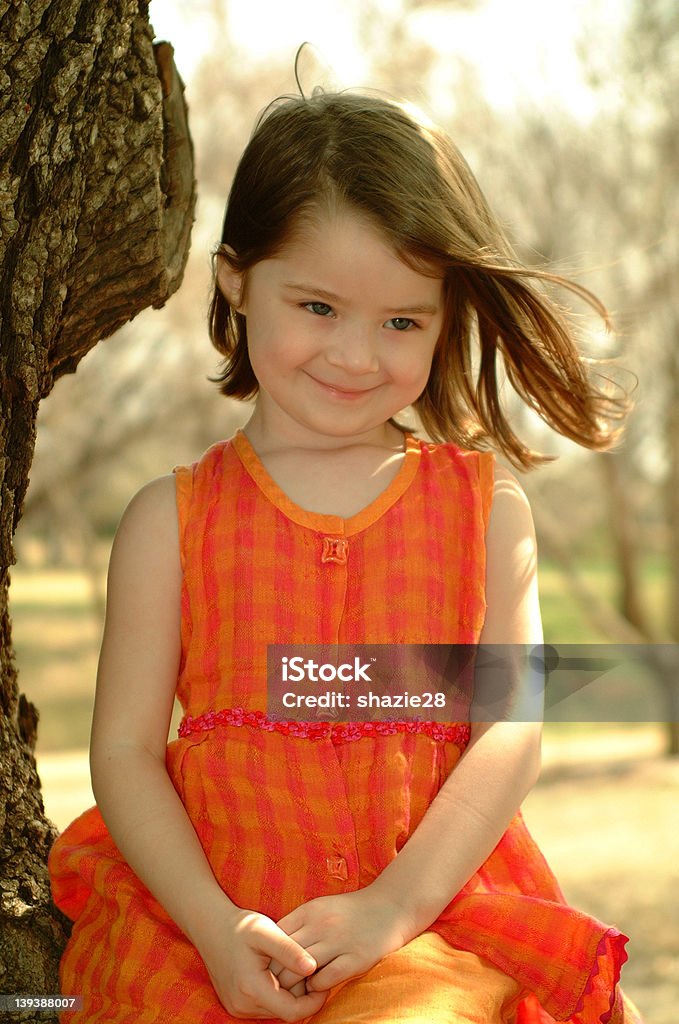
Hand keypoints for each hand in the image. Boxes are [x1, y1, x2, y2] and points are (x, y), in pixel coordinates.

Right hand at [197, 906, 327, 1019]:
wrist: (209, 926)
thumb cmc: (239, 926)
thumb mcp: (266, 931)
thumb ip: (290, 951)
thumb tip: (314, 967)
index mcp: (251, 989)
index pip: (292, 1012)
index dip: (313, 1000)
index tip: (323, 980)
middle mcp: (242, 1005)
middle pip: (285, 1012)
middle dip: (301, 994)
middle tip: (308, 966)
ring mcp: (237, 1006)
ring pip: (275, 1010)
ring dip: (288, 993)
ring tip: (291, 965)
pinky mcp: (236, 1003)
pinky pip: (264, 1005)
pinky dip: (276, 992)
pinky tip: (276, 970)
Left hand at [274, 888, 411, 993]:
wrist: (392, 906)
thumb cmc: (352, 911)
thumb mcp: (321, 908)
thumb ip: (299, 924)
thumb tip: (273, 948)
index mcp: (310, 911)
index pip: (275, 937)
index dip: (269, 956)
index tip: (270, 968)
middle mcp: (321, 925)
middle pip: (284, 956)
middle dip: (278, 975)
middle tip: (279, 986)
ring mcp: (339, 941)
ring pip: (301, 971)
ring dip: (296, 986)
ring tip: (297, 991)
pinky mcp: (356, 959)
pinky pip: (325, 979)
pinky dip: (317, 988)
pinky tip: (319, 988)